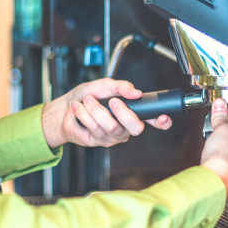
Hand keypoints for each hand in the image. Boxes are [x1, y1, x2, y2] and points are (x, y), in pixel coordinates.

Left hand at [41, 78, 172, 147]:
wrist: (63, 109)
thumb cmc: (86, 97)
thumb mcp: (104, 86)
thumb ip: (120, 87)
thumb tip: (135, 92)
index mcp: (132, 112)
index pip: (153, 120)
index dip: (162, 121)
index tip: (164, 117)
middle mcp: (125, 127)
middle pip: (136, 128)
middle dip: (124, 113)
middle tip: (112, 101)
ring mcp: (112, 136)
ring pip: (111, 127)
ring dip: (96, 110)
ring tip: (87, 101)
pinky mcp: (98, 141)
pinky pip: (95, 129)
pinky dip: (84, 114)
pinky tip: (79, 109)